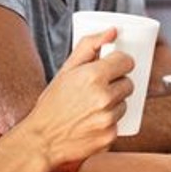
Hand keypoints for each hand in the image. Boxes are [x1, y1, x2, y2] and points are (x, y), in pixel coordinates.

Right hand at [12, 27, 135, 166]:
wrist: (42, 140)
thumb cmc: (52, 103)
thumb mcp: (65, 70)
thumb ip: (89, 45)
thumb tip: (113, 31)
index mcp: (93, 76)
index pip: (126, 61)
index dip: (119, 63)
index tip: (113, 67)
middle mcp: (103, 98)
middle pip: (128, 83)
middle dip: (116, 84)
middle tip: (97, 90)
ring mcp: (108, 119)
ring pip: (124, 104)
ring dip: (114, 104)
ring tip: (91, 108)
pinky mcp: (110, 137)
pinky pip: (119, 124)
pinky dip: (108, 124)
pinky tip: (91, 123)